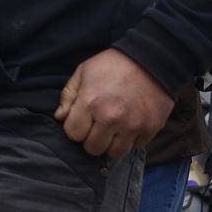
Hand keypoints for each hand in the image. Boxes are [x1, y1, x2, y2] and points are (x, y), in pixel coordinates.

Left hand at [54, 49, 172, 158]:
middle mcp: (110, 117)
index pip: (73, 134)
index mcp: (90, 102)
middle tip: (97, 126)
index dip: (75, 129)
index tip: (81, 120)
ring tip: (113, 128)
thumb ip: (68, 95)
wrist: (151, 58)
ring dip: (111, 143)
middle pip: (92, 148)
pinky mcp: (150, 128)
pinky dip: (131, 139)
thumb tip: (60, 117)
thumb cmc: (113, 64)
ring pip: (114, 153)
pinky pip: (135, 147)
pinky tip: (129, 124)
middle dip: (91, 139)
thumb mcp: (84, 71)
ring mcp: (132, 125)